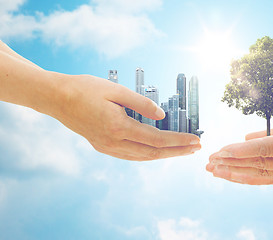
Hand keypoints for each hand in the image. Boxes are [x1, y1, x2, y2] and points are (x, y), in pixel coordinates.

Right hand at [48, 72, 200, 160]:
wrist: (56, 98)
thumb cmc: (85, 89)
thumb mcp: (116, 90)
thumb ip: (142, 104)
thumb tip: (163, 117)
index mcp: (118, 127)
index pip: (157, 140)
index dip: (179, 141)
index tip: (195, 140)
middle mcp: (113, 142)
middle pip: (152, 153)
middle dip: (176, 151)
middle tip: (195, 149)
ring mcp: (107, 147)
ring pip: (142, 157)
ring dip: (164, 155)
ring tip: (181, 150)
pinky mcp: (102, 146)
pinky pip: (131, 155)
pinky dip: (147, 154)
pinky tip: (157, 150)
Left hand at [207, 111, 272, 184]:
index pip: (264, 149)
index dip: (241, 151)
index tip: (221, 151)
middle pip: (257, 165)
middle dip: (231, 164)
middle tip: (209, 162)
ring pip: (261, 175)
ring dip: (237, 174)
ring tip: (216, 172)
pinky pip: (270, 180)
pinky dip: (252, 180)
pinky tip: (238, 178)